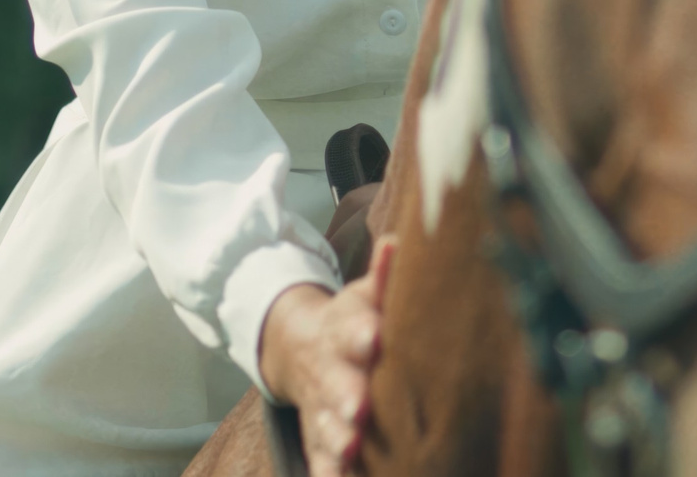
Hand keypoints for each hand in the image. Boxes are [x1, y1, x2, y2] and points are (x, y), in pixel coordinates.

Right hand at [257, 240, 396, 476]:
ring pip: (326, 424)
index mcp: (343, 331)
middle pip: (336, 382)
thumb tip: (397, 242)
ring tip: (351, 447)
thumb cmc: (351, 323)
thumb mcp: (361, 296)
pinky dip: (327, 474)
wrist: (299, 348)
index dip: (361, 333)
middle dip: (347, 394)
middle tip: (359, 407)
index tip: (374, 337)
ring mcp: (320, 406)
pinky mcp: (317, 438)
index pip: (351, 328)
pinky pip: (319, 459)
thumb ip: (382, 277)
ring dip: (337, 436)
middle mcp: (330, 371)